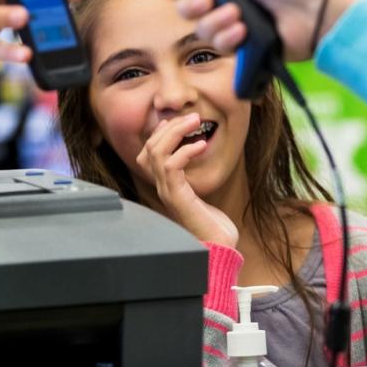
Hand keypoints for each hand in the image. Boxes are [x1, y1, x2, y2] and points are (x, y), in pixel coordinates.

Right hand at [136, 113, 237, 246]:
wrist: (219, 250)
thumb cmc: (214, 227)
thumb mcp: (203, 197)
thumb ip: (195, 180)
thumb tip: (201, 161)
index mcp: (166, 186)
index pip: (147, 154)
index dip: (158, 135)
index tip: (174, 122)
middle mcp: (162, 188)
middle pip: (150, 149)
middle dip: (169, 128)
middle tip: (192, 116)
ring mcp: (168, 193)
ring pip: (157, 153)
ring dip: (176, 132)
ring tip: (195, 122)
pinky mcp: (178, 198)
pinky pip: (172, 166)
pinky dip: (185, 151)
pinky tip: (201, 145)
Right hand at [162, 0, 356, 60]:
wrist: (309, 13)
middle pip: (186, 8)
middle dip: (193, 6)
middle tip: (208, 0)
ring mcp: (232, 21)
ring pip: (202, 29)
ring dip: (217, 22)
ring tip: (239, 16)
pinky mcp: (242, 44)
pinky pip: (220, 46)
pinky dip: (231, 38)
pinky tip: (244, 31)